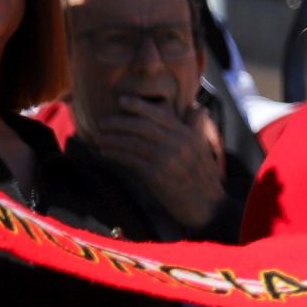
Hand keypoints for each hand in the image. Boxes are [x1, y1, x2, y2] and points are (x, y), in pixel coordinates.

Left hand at [87, 99, 227, 229]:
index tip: (122, 100)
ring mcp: (167, 159)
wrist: (207, 205)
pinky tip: (105, 152)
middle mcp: (178, 144)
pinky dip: (115, 154)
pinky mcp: (156, 175)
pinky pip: (130, 160)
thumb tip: (199, 109)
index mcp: (189, 135)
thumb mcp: (204, 148)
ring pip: (133, 143)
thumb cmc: (204, 177)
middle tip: (102, 122)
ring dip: (112, 139)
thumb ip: (197, 127)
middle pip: (142, 126)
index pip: (161, 115)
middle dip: (119, 122)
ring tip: (98, 137)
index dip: (140, 106)